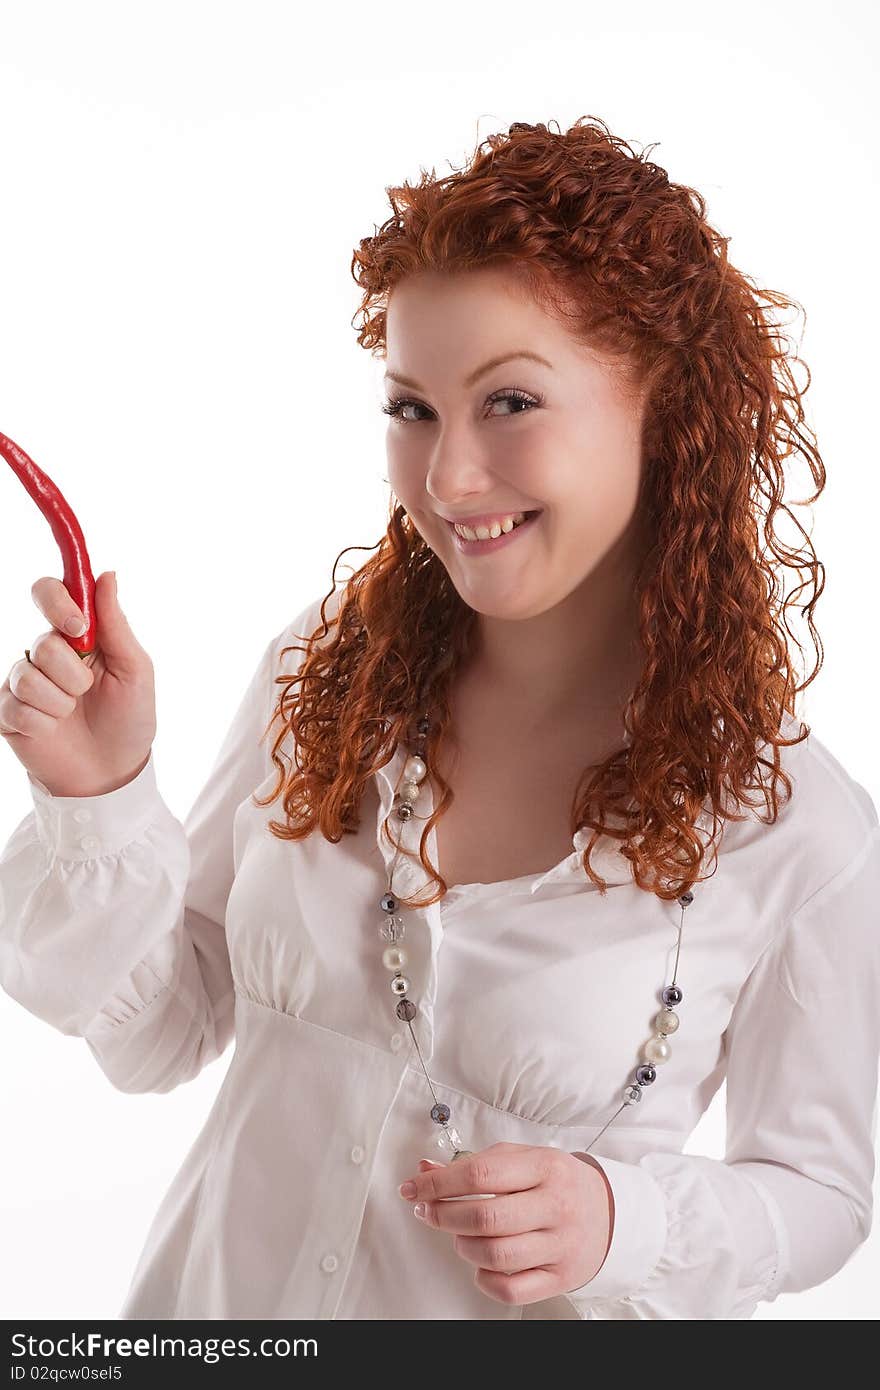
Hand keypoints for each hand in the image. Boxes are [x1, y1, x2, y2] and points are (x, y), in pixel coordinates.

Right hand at [0, 572, 155, 796]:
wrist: (113, 773)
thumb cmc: (129, 719)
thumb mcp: (135, 670)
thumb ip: (116, 623)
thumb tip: (107, 574)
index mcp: (77, 634)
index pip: (49, 592)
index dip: (57, 601)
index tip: (78, 625)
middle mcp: (45, 652)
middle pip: (42, 641)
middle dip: (73, 672)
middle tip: (87, 690)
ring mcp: (23, 681)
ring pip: (29, 676)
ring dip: (60, 701)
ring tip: (73, 714)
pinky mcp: (6, 711)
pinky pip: (17, 706)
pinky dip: (44, 723)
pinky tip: (54, 730)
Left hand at [398, 1141, 613, 1305]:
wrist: (609, 1212)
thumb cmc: (557, 1182)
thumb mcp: (522, 1159)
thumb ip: (475, 1163)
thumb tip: (425, 1170)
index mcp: (544, 1167)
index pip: (480, 1174)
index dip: (438, 1183)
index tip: (413, 1188)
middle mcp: (555, 1206)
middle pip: (485, 1217)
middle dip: (443, 1215)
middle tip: (428, 1211)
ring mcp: (559, 1245)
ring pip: (495, 1255)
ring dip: (463, 1245)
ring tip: (459, 1234)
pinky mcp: (560, 1278)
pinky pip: (512, 1289)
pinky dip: (485, 1278)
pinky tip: (482, 1262)